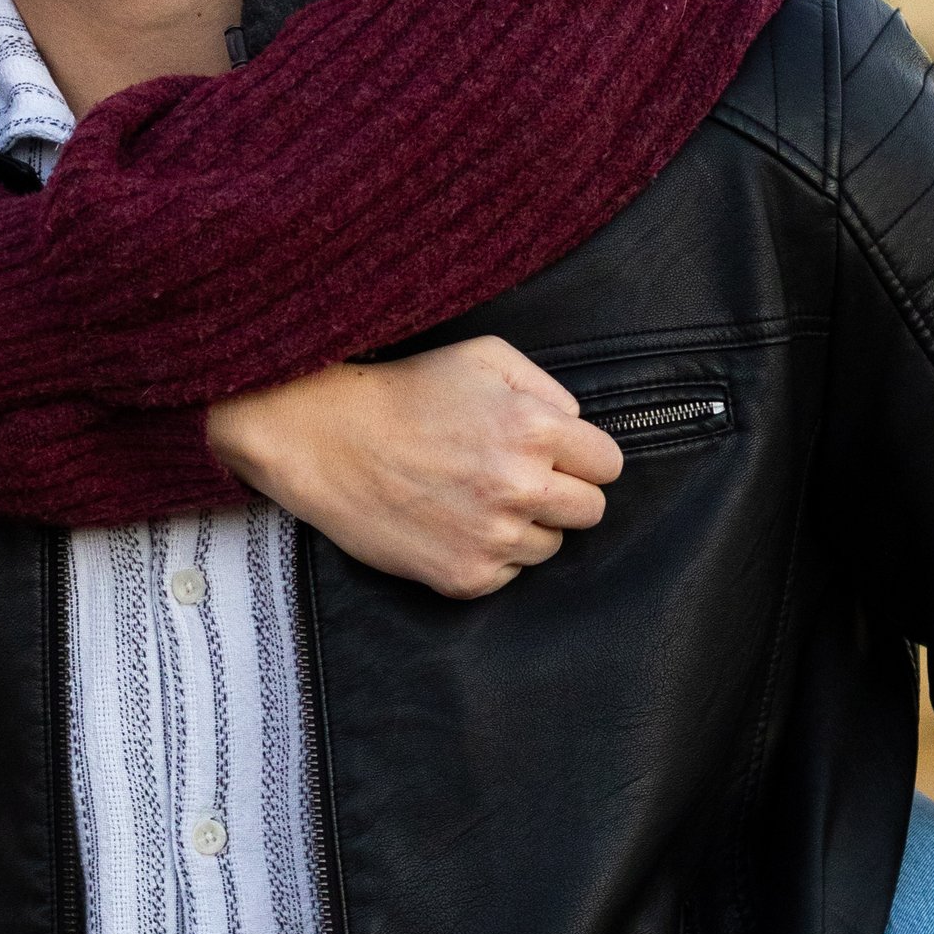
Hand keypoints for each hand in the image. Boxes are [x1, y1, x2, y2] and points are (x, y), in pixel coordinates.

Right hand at [206, 338, 621, 598]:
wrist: (325, 441)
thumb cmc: (405, 393)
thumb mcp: (483, 357)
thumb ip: (546, 387)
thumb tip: (576, 425)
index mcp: (534, 429)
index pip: (609, 465)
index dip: (583, 458)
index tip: (555, 455)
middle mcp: (521, 487)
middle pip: (591, 512)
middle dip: (563, 494)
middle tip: (518, 478)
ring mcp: (493, 538)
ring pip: (550, 547)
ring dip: (526, 526)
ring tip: (476, 498)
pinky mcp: (465, 577)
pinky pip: (508, 575)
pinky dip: (489, 555)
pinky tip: (453, 524)